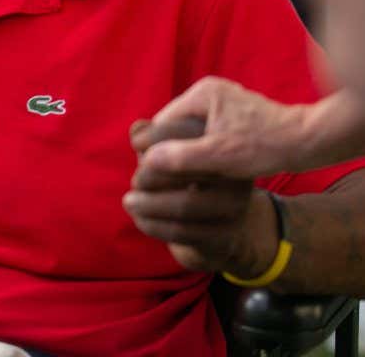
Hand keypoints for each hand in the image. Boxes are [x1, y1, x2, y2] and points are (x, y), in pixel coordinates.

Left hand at [124, 117, 278, 275]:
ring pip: (184, 205)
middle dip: (149, 173)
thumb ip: (154, 136)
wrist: (217, 224)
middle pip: (185, 167)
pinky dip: (152, 224)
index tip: (135, 142)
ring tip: (129, 201)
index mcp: (222, 142)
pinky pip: (181, 231)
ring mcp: (234, 205)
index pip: (187, 130)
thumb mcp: (171, 150)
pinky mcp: (224, 234)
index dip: (154, 135)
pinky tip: (140, 218)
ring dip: (147, 203)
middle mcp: (235, 172)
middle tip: (136, 181)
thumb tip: (137, 129)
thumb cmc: (185, 175)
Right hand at [136, 76, 309, 179]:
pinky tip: (212, 166)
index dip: (158, 150)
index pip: (161, 123)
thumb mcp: (221, 156)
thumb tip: (148, 159)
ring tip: (195, 174)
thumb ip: (182, 156)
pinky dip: (207, 147)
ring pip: (191, 131)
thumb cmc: (267, 147)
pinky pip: (208, 131)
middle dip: (175, 150)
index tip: (162, 175)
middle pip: (175, 126)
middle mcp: (209, 90)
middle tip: (179, 178)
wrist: (310, 141)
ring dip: (192, 150)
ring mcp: (223, 100)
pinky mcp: (235, 112)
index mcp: (201, 94)